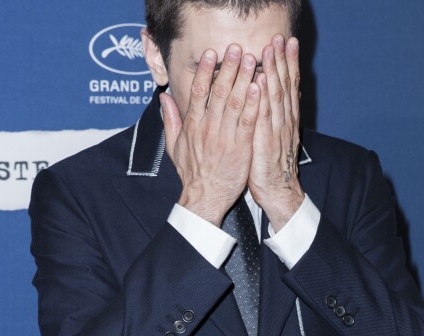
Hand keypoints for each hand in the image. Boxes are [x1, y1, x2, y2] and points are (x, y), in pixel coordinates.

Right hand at [160, 45, 260, 225]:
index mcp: (193, 126)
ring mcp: (225, 138)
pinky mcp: (241, 148)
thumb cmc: (191, 174)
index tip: (211, 53)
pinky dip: (253, 104)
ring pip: (235, 103)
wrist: (205, 198)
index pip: (198, 92)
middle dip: (228, 68)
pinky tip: (259, 88)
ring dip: (244, 79)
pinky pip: (248, 122)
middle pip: (219, 92)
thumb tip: (164, 98)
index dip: (206, 71)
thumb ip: (170, 120)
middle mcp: (208, 128)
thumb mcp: (174, 147)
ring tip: (251, 60)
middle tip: (236, 48)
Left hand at [248, 35, 303, 231]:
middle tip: (281, 38)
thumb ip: (279, 117)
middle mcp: (285, 122)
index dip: (289, 63)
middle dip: (283, 60)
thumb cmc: (272, 166)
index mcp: (287, 120)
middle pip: (285, 86)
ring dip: (274, 72)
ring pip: (277, 97)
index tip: (287, 42)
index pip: (290, 86)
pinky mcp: (267, 143)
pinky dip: (264, 98)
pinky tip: (262, 81)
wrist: (278, 192)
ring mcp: (277, 132)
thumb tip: (283, 96)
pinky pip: (265, 117)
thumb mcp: (278, 138)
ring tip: (271, 50)